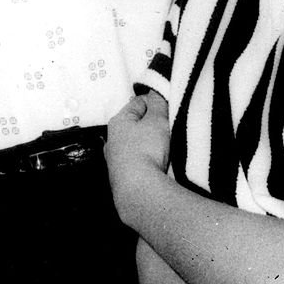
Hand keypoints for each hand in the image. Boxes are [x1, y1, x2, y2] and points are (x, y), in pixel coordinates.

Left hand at [106, 90, 169, 218]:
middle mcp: (113, 141)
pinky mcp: (124, 179)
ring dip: (152, 144)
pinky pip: (141, 163)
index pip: (138, 102)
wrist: (140, 191)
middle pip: (138, 125)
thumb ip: (157, 103)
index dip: (156, 102)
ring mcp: (117, 162)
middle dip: (154, 125)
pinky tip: (161, 165)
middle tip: (170, 127)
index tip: (169, 107)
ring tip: (168, 148)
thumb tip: (155, 91)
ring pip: (139, 145)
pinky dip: (150, 161)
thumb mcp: (157, 120)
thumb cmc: (146, 152)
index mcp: (117, 122)